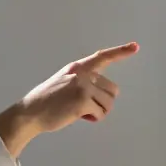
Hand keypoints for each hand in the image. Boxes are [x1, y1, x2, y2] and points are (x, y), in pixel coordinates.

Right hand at [0, 42, 138, 156]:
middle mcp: (82, 74)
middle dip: (104, 102)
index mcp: (77, 68)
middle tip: (87, 108)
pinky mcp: (83, 101)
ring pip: (108, 103)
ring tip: (80, 113)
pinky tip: (78, 117)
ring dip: (99, 111)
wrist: (30, 112)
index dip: (120, 52)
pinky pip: (100, 113)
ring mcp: (83, 86)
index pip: (102, 57)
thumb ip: (81, 81)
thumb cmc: (46, 102)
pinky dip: (93, 119)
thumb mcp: (63, 82)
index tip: (135, 46)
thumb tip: (101, 94)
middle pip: (112, 89)